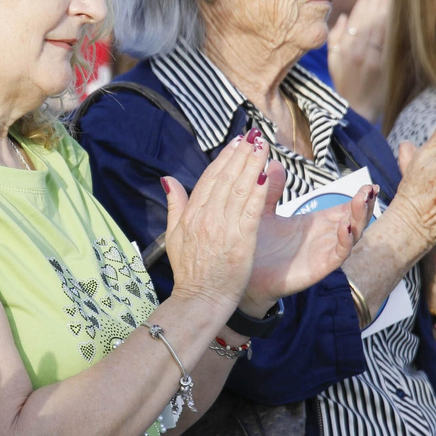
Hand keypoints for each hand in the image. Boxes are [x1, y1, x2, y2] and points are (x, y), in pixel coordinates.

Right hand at [161, 131, 271, 313]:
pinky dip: (260, 190)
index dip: (224, 158)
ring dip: (252, 164)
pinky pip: (252, 209)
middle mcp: (206, 217)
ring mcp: (224, 227)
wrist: (200, 299)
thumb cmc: (189, 271)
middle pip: (226, 178)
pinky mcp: (241, 240)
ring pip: (240, 188)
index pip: (210, 178)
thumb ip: (175, 204)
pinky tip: (267, 174)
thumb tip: (168, 179)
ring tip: (262, 146)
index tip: (236, 142)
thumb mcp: (173, 235)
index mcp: (191, 215)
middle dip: (241, 154)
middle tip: (253, 136)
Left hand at [243, 166, 373, 310]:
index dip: (358, 198)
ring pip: (351, 235)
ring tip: (363, 201)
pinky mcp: (318, 268)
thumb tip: (274, 163)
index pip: (344, 208)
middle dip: (364, 205)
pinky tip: (345, 228)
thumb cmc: (257, 246)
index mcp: (315, 223)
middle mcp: (324, 237)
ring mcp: (323, 252)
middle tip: (370, 189)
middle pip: (353, 220)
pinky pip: (337, 255)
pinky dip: (345, 242)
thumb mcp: (264, 212)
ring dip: (359, 218)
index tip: (369, 185)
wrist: (245, 276)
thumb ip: (271, 189)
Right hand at [326, 0, 389, 119]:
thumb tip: (343, 17)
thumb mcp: (333, 63)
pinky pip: (392, 39)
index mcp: (346, 49)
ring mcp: (375, 58)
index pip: (358, 16)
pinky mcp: (387, 65)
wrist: (359, 110)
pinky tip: (401, 8)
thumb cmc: (345, 85)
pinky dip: (396, 22)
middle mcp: (360, 51)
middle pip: (371, 16)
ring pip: (382, 25)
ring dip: (388, 3)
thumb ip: (335, 39)